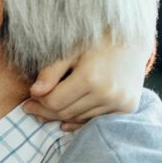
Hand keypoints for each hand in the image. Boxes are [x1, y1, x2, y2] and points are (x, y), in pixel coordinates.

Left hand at [24, 35, 151, 131]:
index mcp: (90, 77)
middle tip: (31, 109)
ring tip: (45, 113)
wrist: (133, 41)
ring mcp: (119, 102)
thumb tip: (34, 92)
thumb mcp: (71, 51)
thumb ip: (51, 71)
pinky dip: (79, 121)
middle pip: (65, 112)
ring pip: (79, 118)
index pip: (54, 101)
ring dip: (61, 117)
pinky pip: (95, 121)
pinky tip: (64, 122)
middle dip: (45, 112)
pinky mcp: (127, 108)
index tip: (27, 101)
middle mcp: (107, 93)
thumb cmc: (97, 42)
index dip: (38, 103)